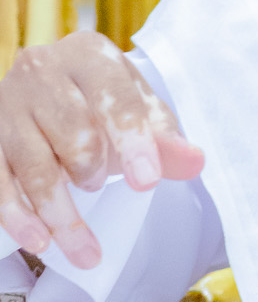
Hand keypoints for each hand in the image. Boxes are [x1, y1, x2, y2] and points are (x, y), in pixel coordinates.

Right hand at [0, 31, 203, 269]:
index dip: (134, 141)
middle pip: (74, 134)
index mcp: (89, 55)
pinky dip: (20, 218)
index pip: (115, 98)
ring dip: (63, 213)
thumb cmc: (99, 104)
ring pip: (36, 167)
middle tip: (99, 182)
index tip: (148, 182)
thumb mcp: (138, 110)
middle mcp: (41, 70)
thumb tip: (194, 161)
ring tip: (85, 246)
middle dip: (94, 171)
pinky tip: (41, 243)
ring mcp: (7, 105)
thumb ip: (165, 137)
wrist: (46, 93)